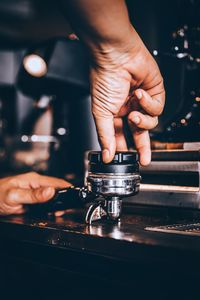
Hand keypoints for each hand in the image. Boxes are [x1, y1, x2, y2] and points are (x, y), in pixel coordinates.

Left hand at [0, 172, 70, 215]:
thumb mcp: (15, 196)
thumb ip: (33, 195)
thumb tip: (50, 192)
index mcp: (33, 180)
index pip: (56, 183)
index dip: (67, 189)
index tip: (74, 196)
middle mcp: (35, 184)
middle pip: (56, 189)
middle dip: (64, 198)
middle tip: (68, 208)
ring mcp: (34, 191)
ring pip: (51, 196)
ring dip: (58, 203)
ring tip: (62, 211)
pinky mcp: (32, 199)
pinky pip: (45, 202)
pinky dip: (51, 207)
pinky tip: (52, 212)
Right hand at [91, 31, 164, 164]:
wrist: (115, 56)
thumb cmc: (105, 78)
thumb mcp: (101, 112)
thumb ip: (105, 136)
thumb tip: (105, 154)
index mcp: (114, 113)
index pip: (121, 135)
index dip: (124, 148)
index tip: (126, 161)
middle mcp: (128, 108)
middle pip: (139, 133)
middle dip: (143, 147)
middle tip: (144, 160)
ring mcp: (141, 101)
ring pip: (150, 122)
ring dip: (142, 120)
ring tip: (133, 114)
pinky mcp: (154, 92)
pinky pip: (157, 107)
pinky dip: (148, 103)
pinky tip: (139, 94)